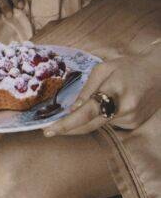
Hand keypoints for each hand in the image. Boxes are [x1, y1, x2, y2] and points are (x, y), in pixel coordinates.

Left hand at [44, 45, 160, 136]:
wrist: (160, 73)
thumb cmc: (129, 67)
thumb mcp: (105, 68)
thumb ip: (87, 89)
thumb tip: (71, 110)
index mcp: (114, 89)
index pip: (86, 112)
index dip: (66, 124)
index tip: (48, 131)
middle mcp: (124, 108)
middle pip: (88, 125)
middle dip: (68, 129)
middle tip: (49, 130)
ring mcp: (130, 119)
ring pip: (98, 126)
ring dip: (85, 122)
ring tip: (85, 110)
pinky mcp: (134, 125)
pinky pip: (109, 125)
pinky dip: (102, 119)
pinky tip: (110, 107)